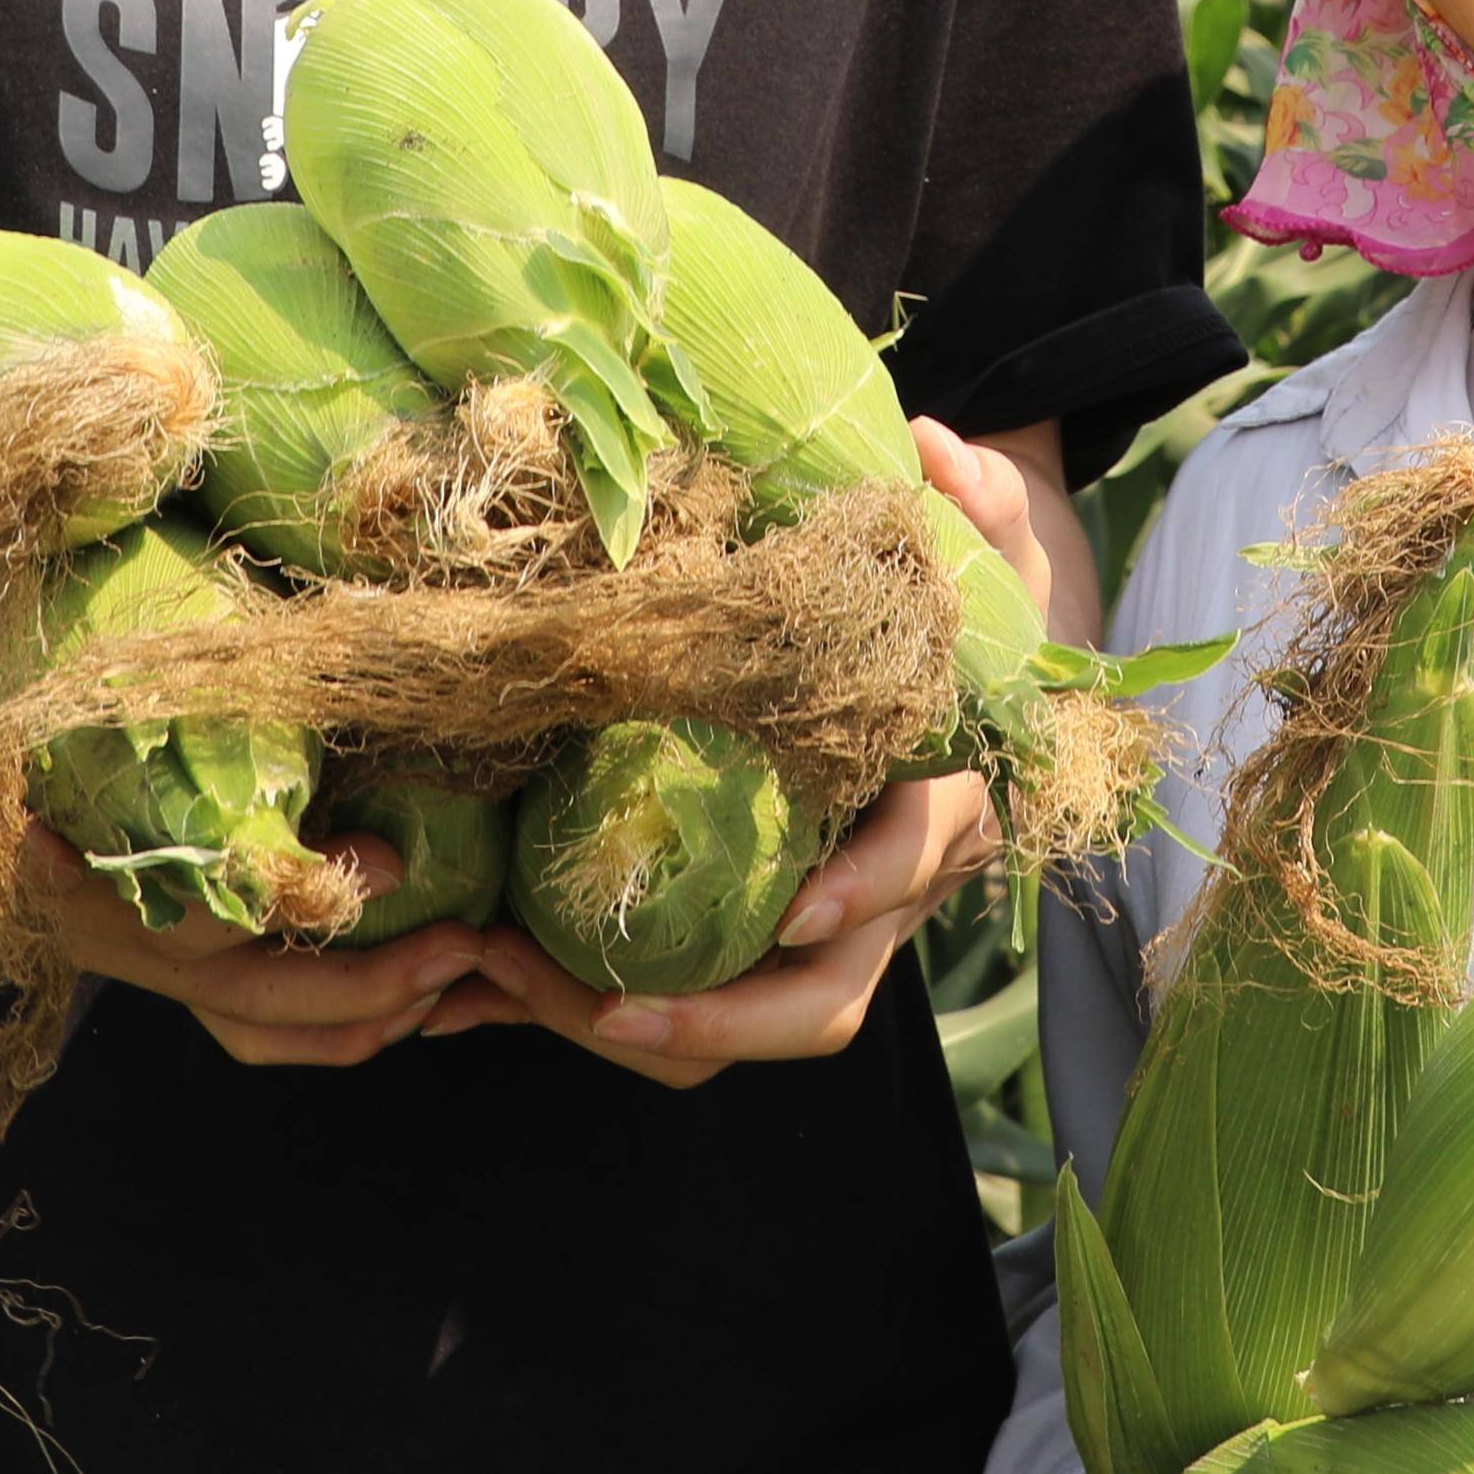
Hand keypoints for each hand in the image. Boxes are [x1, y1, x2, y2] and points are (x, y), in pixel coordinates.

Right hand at [0, 429, 506, 1068]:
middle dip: (355, 980)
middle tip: (468, 939)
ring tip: (476, 974)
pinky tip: (430, 990)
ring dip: (364, 1016)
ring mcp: (126, 942)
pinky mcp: (159, 935)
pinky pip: (251, 1014)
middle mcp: (89, 920)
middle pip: (235, 993)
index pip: (159, 913)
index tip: (369, 857)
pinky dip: (337, 1021)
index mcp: (37, 854)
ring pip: (253, 1021)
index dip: (266, 900)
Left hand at [459, 418, 1063, 1086]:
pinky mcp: (756, 941)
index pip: (916, 861)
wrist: (962, 688)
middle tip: (610, 1007)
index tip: (795, 910)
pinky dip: (593, 1007)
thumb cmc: (957, 617)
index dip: (864, 890)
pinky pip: (688, 1005)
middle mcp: (886, 894)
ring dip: (634, 1027)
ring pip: (743, 1024)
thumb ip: (974, 504)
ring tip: (507, 985)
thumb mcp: (988, 552)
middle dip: (723, 1023)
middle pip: (825, 1001)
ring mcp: (821, 931)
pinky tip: (486, 993)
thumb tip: (936, 447)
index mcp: (944, 802)